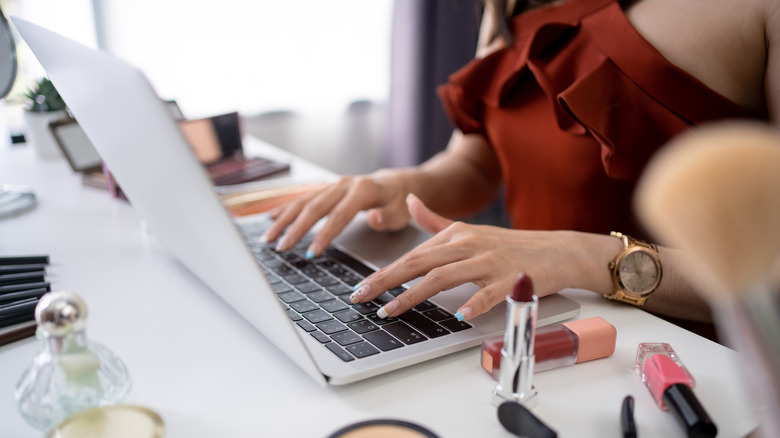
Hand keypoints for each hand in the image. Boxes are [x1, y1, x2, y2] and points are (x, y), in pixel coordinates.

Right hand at [261, 170, 412, 257]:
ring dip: (284, 219)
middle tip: (282, 247)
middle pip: (315, 207)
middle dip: (296, 229)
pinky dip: (286, 207)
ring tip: (269, 237)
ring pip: (304, 201)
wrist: (395, 183)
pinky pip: (303, 197)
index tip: (312, 253)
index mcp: (362, 190)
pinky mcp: (326, 188)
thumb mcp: (400, 212)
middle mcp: (343, 184)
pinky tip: (271, 217)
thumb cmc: (397, 202)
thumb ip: (387, 218)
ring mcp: (332, 184)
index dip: (324, 235)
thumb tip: (373, 218)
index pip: (339, 215)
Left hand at [351, 194, 603, 319]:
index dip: (385, 271)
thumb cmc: (512, 246)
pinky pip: (490, 293)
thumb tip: (409, 200)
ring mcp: (490, 261)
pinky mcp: (511, 279)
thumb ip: (436, 221)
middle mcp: (469, 245)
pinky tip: (459, 317)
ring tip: (391, 310)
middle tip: (360, 296)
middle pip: (420, 263)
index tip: (361, 287)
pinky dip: (474, 304)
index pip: (413, 255)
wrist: (558, 251)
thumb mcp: (470, 230)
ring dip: (414, 295)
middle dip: (386, 280)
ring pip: (444, 276)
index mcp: (457, 235)